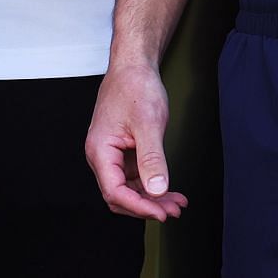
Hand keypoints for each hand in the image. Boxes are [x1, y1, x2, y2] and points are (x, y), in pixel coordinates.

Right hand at [86, 60, 186, 221]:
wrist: (135, 66)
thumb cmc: (135, 86)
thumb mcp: (148, 123)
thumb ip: (152, 158)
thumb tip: (157, 189)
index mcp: (100, 150)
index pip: (114, 191)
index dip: (139, 207)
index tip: (161, 212)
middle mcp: (102, 156)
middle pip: (120, 196)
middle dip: (147, 207)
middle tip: (173, 211)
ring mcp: (113, 155)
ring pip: (129, 189)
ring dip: (152, 199)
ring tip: (176, 203)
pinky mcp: (124, 152)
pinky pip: (135, 178)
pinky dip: (152, 186)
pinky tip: (169, 190)